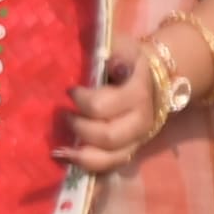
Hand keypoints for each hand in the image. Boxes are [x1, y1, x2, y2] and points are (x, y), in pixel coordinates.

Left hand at [54, 49, 170, 180]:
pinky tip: (67, 159)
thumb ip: (119, 53)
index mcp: (138, 93)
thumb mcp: (124, 47)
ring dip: (82, 155)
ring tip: (60, 148)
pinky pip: (110, 167)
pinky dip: (87, 165)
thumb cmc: (128, 59)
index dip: (83, 101)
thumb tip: (115, 63)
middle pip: (108, 136)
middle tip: (64, 115)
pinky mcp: (130, 150)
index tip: (70, 90)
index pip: (105, 106)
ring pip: (110, 158)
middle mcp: (141, 120)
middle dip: (80, 128)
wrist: (153, 76)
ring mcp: (137, 139)